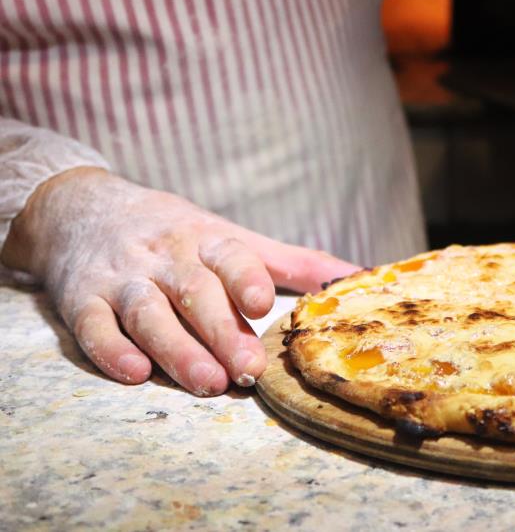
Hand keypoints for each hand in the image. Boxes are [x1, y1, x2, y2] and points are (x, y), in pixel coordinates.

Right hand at [1, 167, 358, 395]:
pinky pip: (94, 326)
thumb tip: (357, 275)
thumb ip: (290, 261)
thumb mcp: (231, 236)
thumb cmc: (175, 232)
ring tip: (206, 383)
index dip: (246, 279)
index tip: (264, 305)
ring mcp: (121, 278)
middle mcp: (164, 257)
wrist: (83, 208)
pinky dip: (112, 350)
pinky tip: (134, 373)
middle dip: (222, 333)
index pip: (230, 256)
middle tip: (248, 371)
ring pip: (148, 313)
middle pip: (194, 293)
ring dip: (176, 349)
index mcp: (206, 239)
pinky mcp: (81, 299)